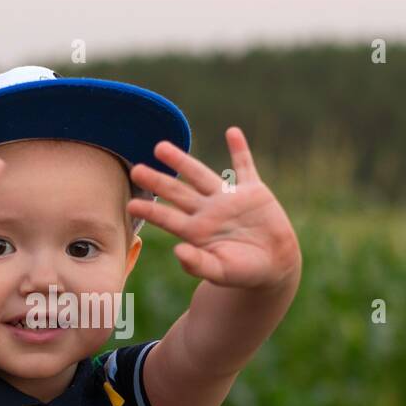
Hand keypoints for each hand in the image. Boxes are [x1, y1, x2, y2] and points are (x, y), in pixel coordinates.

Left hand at [128, 127, 300, 289]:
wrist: (274, 265)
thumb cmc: (243, 272)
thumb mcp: (220, 272)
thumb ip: (198, 264)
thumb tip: (177, 252)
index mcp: (197, 231)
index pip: (168, 218)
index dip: (151, 211)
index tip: (131, 205)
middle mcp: (208, 211)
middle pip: (177, 192)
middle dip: (157, 181)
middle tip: (136, 170)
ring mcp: (229, 199)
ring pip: (200, 175)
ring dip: (182, 161)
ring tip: (160, 147)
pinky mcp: (253, 192)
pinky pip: (245, 167)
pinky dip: (240, 150)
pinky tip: (232, 132)